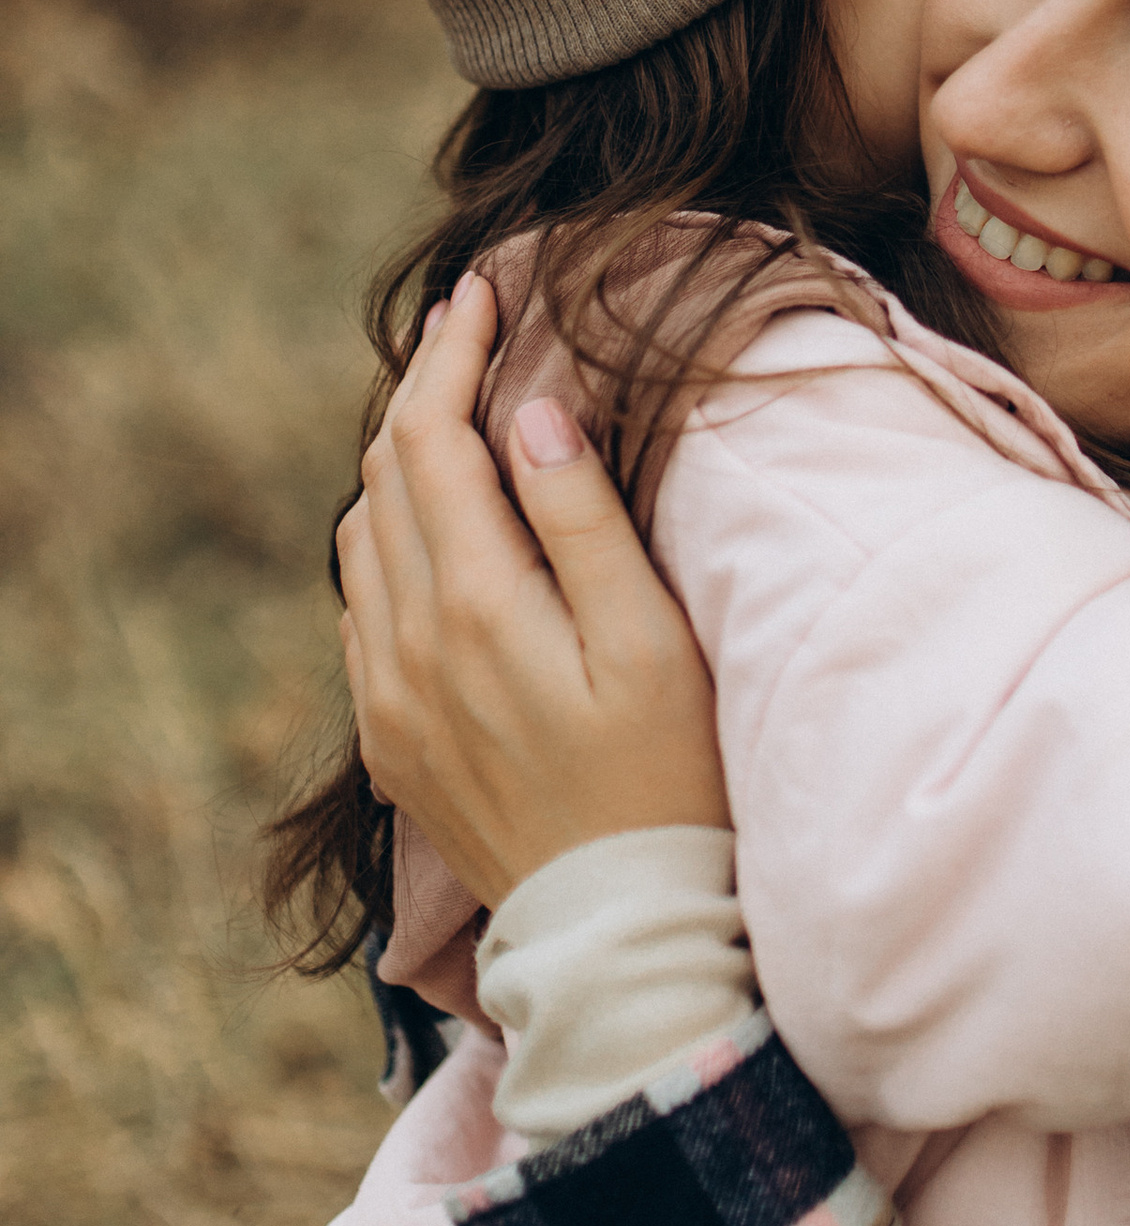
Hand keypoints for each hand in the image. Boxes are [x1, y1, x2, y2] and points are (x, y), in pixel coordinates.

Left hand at [337, 267, 729, 910]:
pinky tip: (442, 534)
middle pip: (384, 476)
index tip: (484, 290)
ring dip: (403, 465)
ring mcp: (387, 698)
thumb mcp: (652, 640)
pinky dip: (393, 542)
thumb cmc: (670, 780)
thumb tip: (533, 412)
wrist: (620, 935)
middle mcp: (406, 646)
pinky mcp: (390, 740)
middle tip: (478, 331)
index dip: (451, 353)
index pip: (429, 440)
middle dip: (426, 390)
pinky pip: (365, 609)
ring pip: (363, 538)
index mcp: (473, 606)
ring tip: (463, 419)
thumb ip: (585, 521)